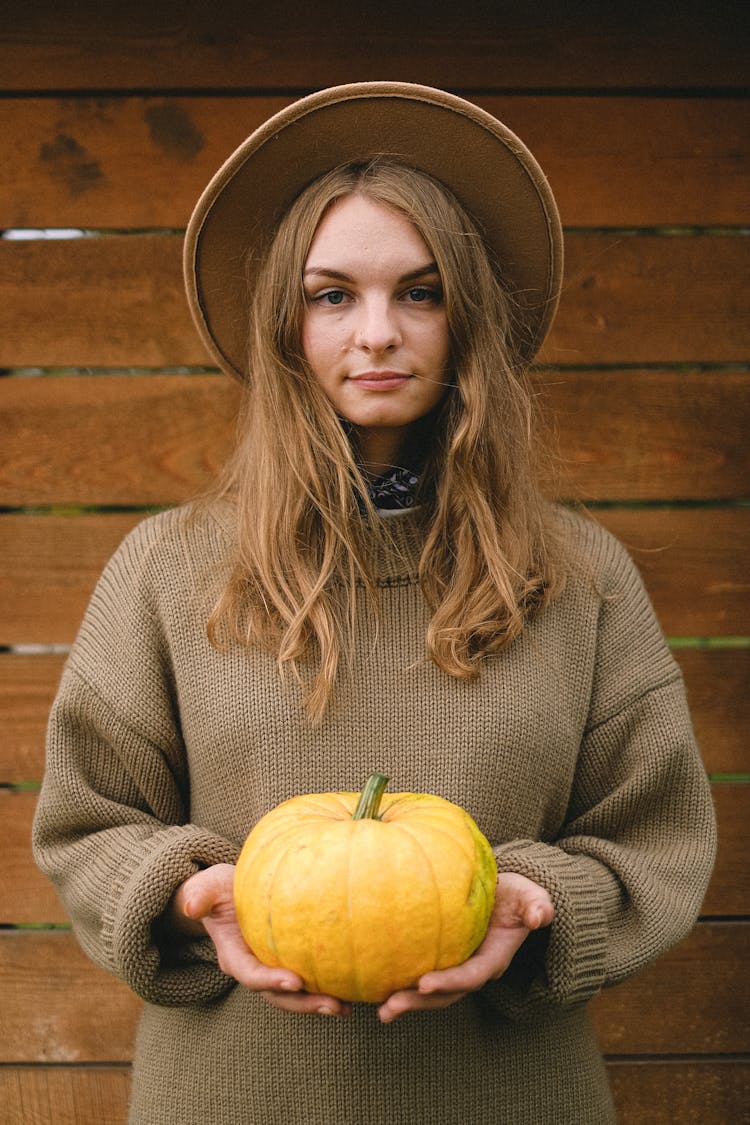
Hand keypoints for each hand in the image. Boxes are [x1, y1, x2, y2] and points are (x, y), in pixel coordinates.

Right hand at [167, 864, 351, 1017]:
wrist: (225, 896)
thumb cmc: (216, 890)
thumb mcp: (206, 887)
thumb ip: (199, 895)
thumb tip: (191, 905)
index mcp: (232, 955)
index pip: (250, 974)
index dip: (270, 981)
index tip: (295, 982)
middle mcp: (252, 968)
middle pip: (277, 996)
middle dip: (304, 1004)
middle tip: (334, 1005)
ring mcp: (269, 969)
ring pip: (293, 996)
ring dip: (318, 1003)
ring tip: (346, 1007)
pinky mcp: (285, 963)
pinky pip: (304, 982)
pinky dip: (325, 988)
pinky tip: (350, 991)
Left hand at [377, 872, 553, 1023]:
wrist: (509, 899)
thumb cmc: (518, 896)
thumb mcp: (532, 897)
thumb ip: (537, 906)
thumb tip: (540, 916)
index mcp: (494, 960)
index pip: (470, 975)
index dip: (449, 982)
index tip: (423, 984)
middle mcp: (474, 971)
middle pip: (446, 994)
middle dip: (418, 1003)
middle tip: (388, 1008)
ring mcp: (458, 969)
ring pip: (432, 993)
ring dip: (407, 1002)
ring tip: (379, 1009)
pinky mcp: (444, 962)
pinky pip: (422, 975)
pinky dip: (402, 983)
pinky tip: (376, 983)